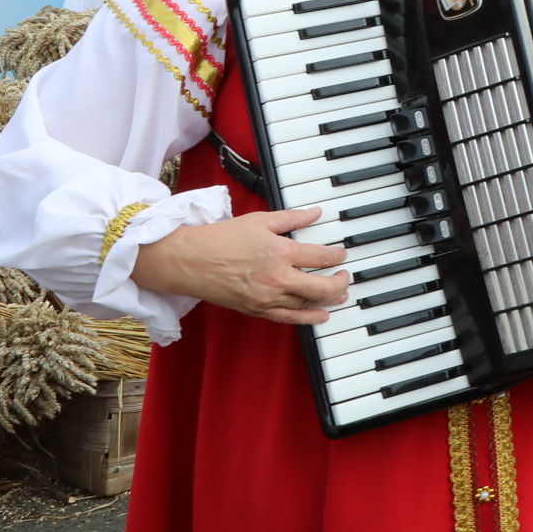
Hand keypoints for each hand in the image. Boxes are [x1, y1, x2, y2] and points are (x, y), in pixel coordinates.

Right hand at [130, 207, 348, 324]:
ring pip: (308, 304)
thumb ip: (291, 218)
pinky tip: (321, 316)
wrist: (188, 260)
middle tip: (344, 275)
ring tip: (339, 294)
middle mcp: (278, 278)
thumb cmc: (220, 239)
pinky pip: (289, 319)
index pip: (322, 257)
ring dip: (329, 300)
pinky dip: (309, 318)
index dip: (337, 256)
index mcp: (281, 252)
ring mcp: (267, 297)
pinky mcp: (257, 310)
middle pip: (322, 287)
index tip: (341, 253)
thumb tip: (315, 213)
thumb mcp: (260, 220)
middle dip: (340, 281)